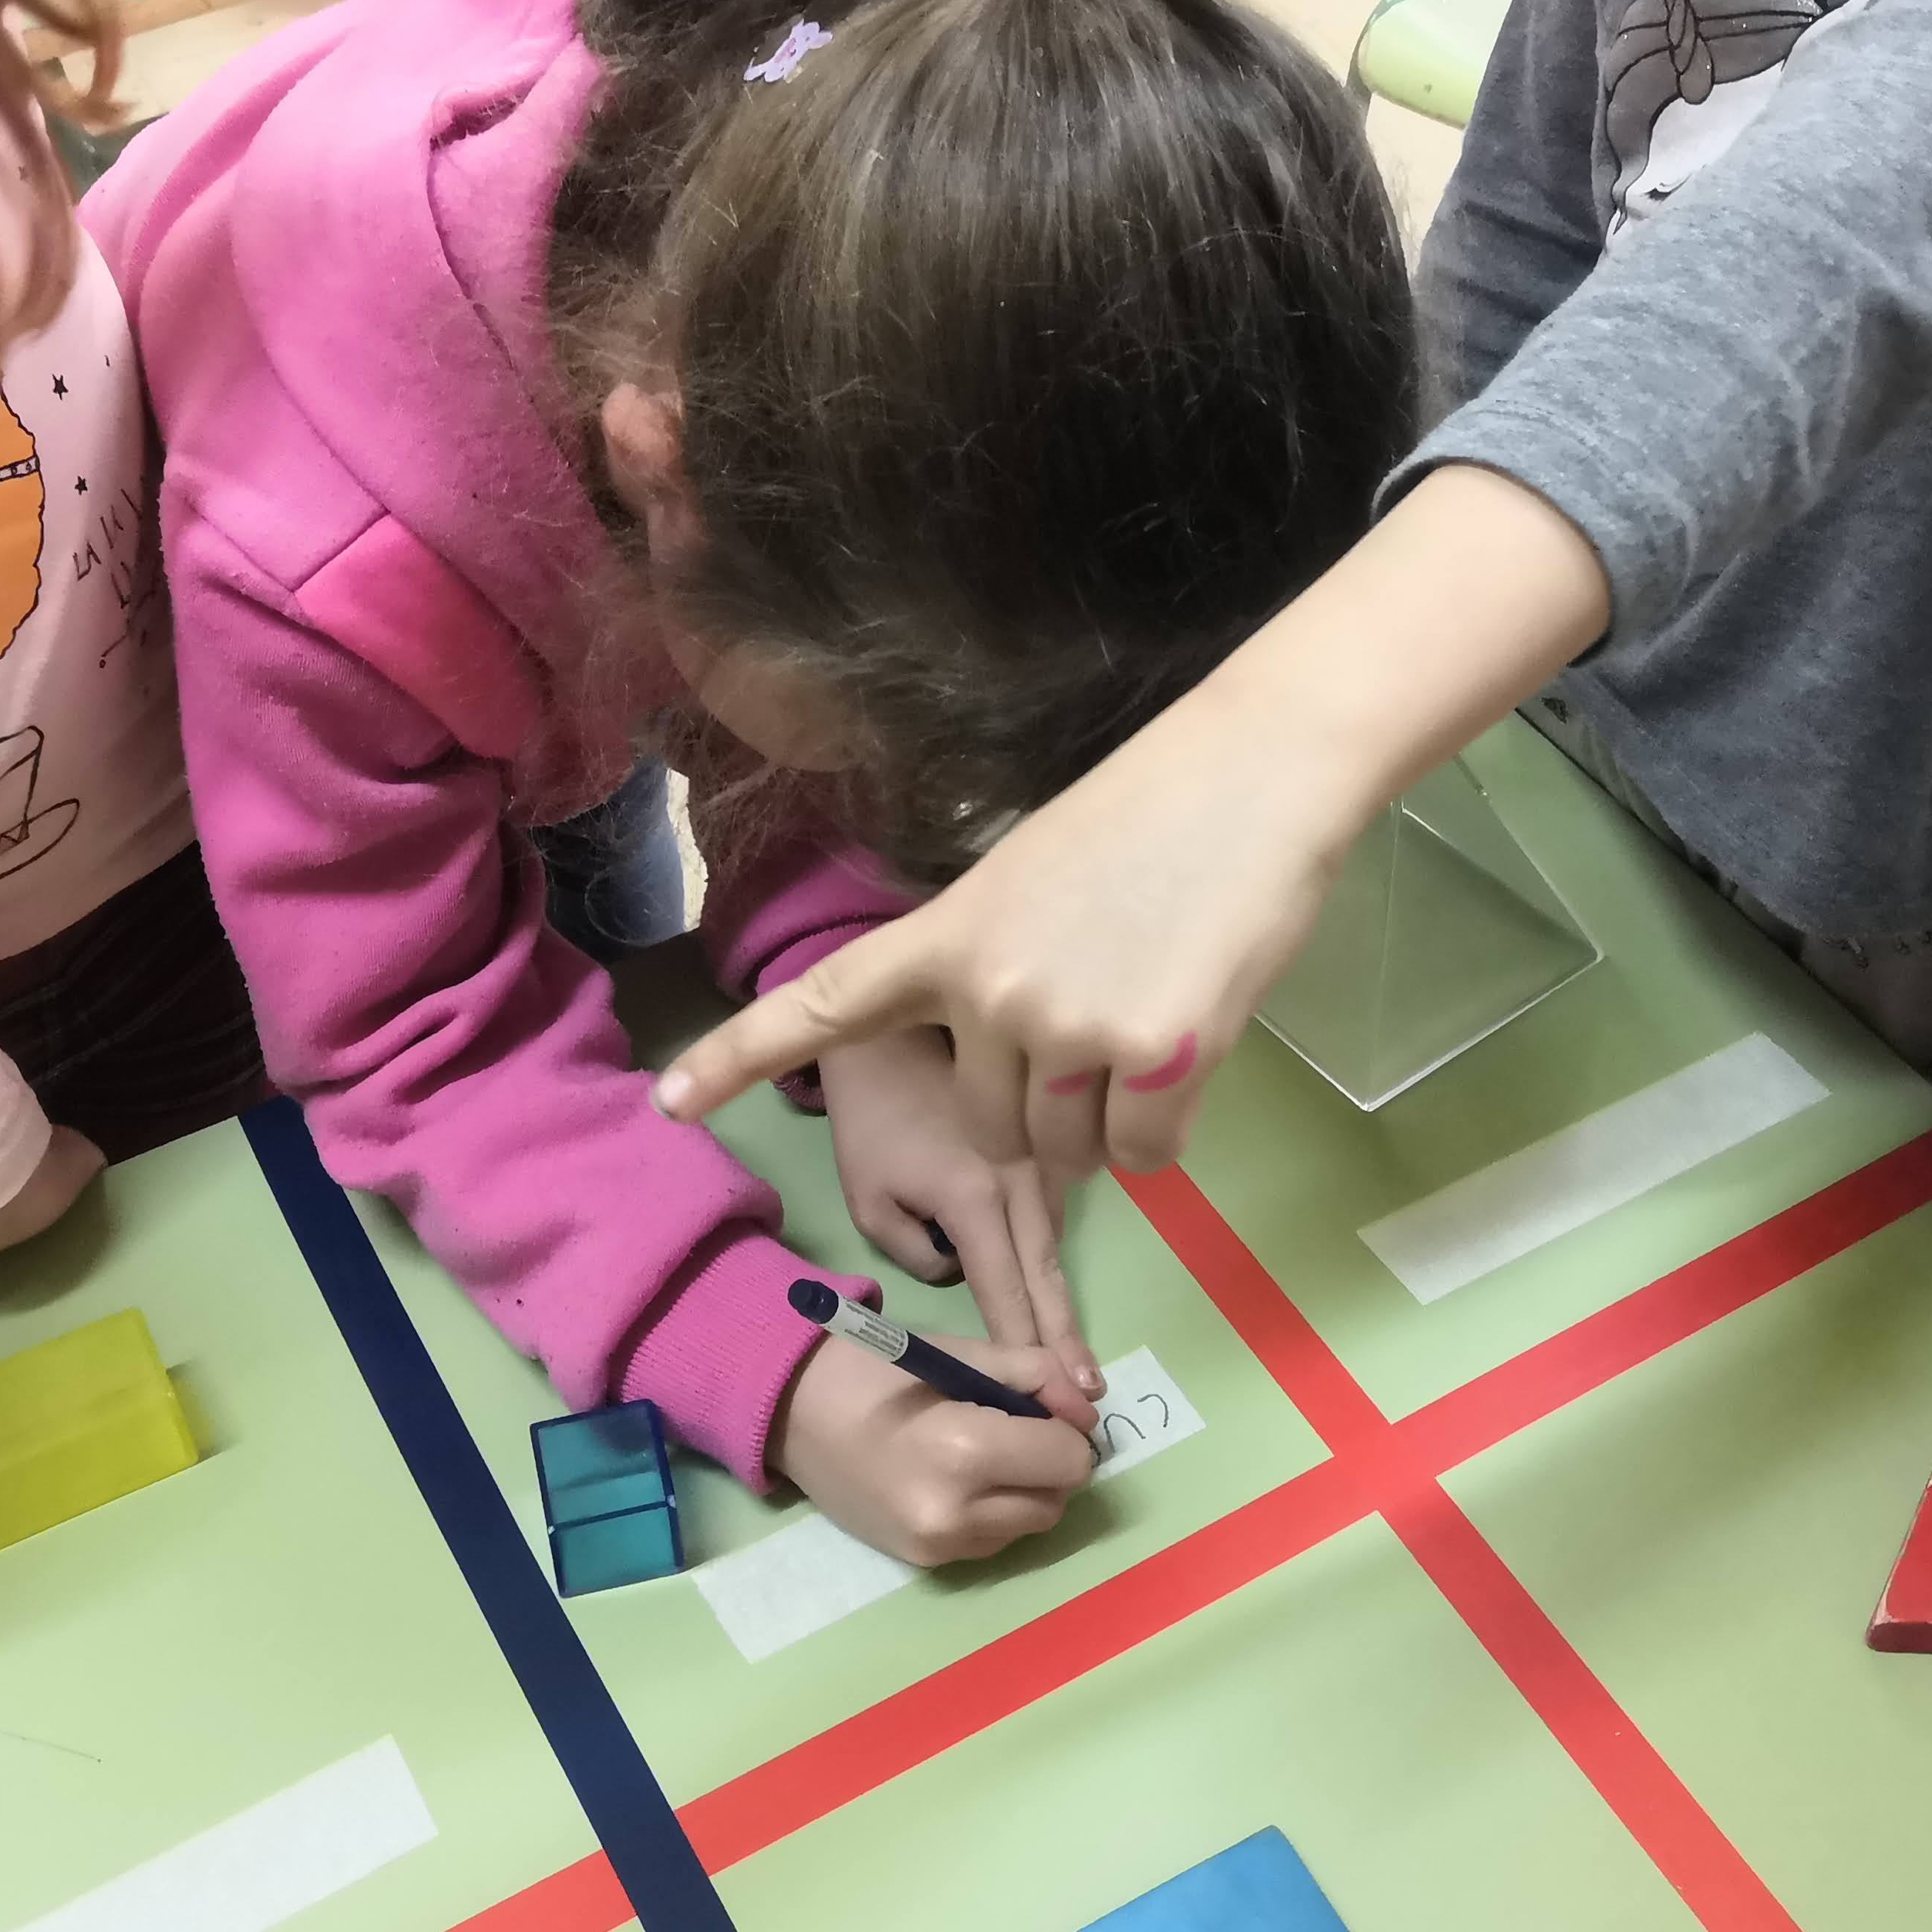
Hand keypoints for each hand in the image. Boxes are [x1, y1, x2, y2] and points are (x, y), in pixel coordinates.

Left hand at [655, 469, 1609, 1177]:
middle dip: (1044, 1108)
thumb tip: (1014, 1073)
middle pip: (992, 1129)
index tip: (672, 1102)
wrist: (1259, 771)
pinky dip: (1168, 1129)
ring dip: (1108, 1123)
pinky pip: (1144, 1160)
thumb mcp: (1033, 882)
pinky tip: (1191, 1047)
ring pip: (1067, 1156)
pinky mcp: (1157, 1058)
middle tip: (1104, 1021)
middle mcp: (989, 993)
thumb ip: (996, 973)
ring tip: (1150, 1019)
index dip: (741, 1059)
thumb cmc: (1155, 817)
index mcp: (947, 936)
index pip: (824, 1005)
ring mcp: (1069, 1029)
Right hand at [769, 1328, 1100, 1565]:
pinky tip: (955, 1480)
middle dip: (1048, 1463)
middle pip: (1056, 1500)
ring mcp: (938, 1547)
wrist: (794, 1411)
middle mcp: (956, 1512)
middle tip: (1013, 1428)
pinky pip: (992, 1542)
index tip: (1040, 1408)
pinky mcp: (924, 1564)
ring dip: (1024, 1491)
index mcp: (965, 1449)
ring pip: (1029, 1526)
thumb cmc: (879, 1371)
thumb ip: (1038, 1377)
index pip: (1069, 1460)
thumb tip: (1088, 1414)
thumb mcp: (965, 1353)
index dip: (1065, 1429)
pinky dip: (992, 1513)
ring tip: (981, 1454)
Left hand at [818, 1027, 1096, 1397]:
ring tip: (1076, 1363)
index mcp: (976, 1194)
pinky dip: (1046, 1254)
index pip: (1007, 1287)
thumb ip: (915, 1253)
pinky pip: (1051, 1213)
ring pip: (1054, 1243)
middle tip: (1088, 1397)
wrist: (894, 1032)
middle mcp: (1024, 1180)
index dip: (1028, 1344)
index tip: (1054, 1394)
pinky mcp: (1044, 1149)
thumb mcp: (868, 1198)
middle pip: (1049, 1273)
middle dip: (1066, 1338)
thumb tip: (962, 1274)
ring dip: (1058, 1298)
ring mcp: (1043, 1161)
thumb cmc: (872, 1115)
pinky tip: (1047, 1294)